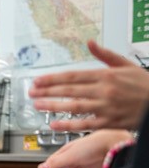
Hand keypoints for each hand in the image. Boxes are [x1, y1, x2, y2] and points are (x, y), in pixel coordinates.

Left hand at [29, 40, 148, 130]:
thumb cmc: (144, 84)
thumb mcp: (126, 64)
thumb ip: (105, 55)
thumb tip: (90, 42)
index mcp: (106, 75)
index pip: (72, 76)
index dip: (52, 79)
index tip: (38, 80)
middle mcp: (104, 90)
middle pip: (69, 90)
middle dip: (47, 91)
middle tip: (31, 92)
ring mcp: (105, 107)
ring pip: (74, 106)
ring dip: (53, 106)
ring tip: (37, 105)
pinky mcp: (108, 122)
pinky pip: (84, 124)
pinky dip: (68, 125)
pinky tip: (54, 124)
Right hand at [36, 130, 132, 167]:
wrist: (114, 144)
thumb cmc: (93, 145)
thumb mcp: (70, 155)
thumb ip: (56, 162)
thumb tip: (42, 167)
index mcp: (69, 151)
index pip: (54, 161)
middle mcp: (79, 155)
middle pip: (64, 167)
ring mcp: (90, 161)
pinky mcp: (100, 166)